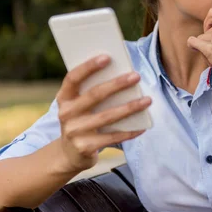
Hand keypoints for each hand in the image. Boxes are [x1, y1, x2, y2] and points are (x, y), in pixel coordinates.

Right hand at [55, 55, 150, 172]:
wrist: (69, 154)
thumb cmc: (82, 120)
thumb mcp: (79, 105)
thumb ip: (93, 92)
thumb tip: (123, 75)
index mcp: (64, 98)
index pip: (73, 78)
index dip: (89, 67)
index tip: (107, 57)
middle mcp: (66, 114)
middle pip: (94, 95)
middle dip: (117, 84)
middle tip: (136, 76)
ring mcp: (74, 132)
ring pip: (107, 116)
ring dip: (130, 108)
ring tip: (147, 100)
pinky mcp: (84, 148)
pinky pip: (112, 137)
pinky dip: (129, 131)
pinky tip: (143, 126)